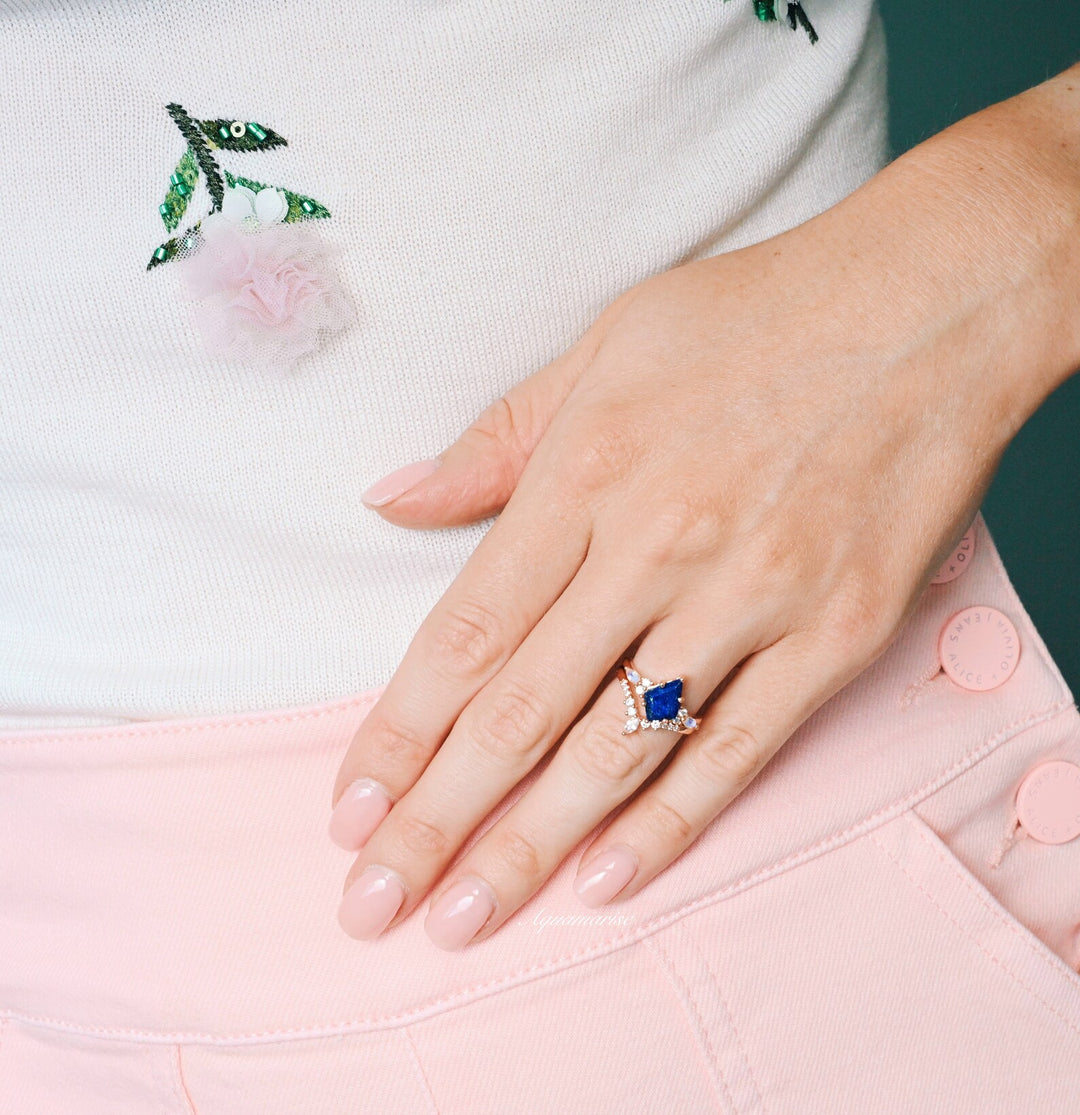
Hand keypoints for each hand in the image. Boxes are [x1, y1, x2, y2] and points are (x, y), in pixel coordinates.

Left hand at [327, 82, 1079, 948]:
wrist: (930, 306)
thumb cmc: (757, 314)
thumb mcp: (603, 346)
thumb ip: (496, 441)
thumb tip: (391, 499)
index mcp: (587, 475)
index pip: (466, 635)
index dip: (397, 733)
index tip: (349, 808)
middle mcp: (659, 549)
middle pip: (520, 714)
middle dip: (435, 821)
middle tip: (370, 903)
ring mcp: (752, 599)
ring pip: (617, 752)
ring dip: (528, 848)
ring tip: (461, 920)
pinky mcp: (834, 634)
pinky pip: (736, 750)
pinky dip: (667, 824)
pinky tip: (601, 882)